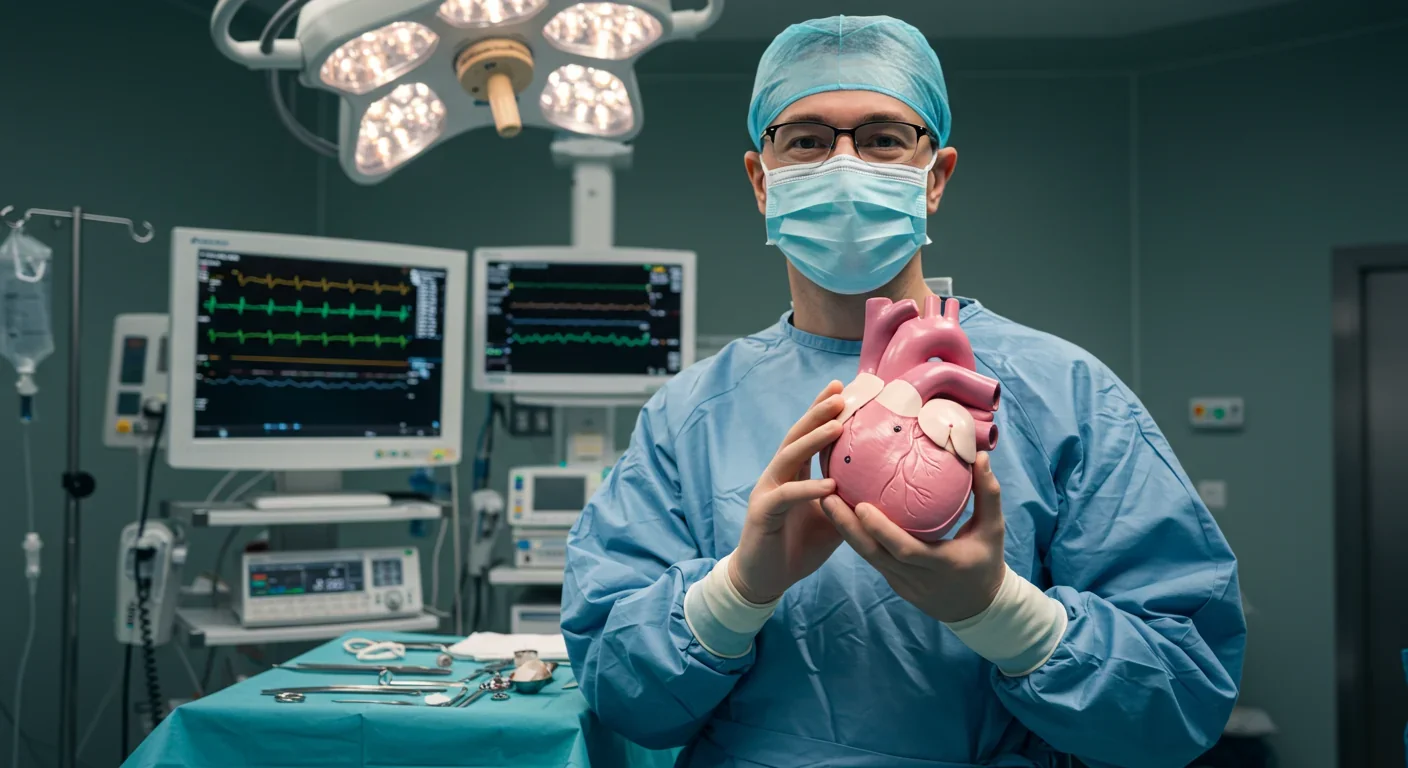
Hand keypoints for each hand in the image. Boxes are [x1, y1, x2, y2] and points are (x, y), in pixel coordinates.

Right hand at [730, 381, 846, 603]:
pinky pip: (786, 496)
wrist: (765, 578)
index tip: (844, 387)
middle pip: (796, 436)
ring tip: (837, 426)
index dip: (822, 410)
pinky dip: (808, 489)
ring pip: (788, 457)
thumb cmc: (798, 546)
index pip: (808, 434)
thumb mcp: (832, 519)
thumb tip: (887, 487)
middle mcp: (778, 475)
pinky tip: (829, 484)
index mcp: (794, 473)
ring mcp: (767, 491)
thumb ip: (849, 499)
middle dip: (817, 413)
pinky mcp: (762, 513)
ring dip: (812, 440)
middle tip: (840, 393)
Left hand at [822, 452, 1005, 622]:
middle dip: (846, 527)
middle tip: (826, 496)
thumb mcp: (994, 530)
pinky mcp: (893, 581)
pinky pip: (870, 558)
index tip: (861, 506)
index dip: (881, 530)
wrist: (978, 607)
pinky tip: (839, 513)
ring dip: (843, 530)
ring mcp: (900, 582)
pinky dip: (853, 537)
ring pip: (865, 556)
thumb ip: (987, 494)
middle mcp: (915, 577)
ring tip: (824, 499)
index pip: (904, 550)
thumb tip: (978, 455)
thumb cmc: (986, 562)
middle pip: (873, 554)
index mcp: (941, 564)